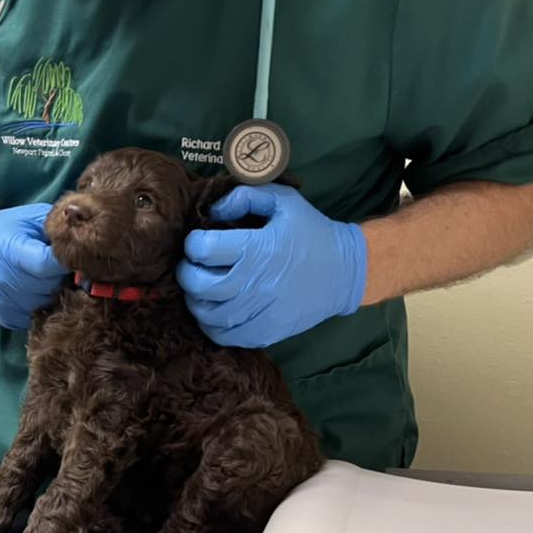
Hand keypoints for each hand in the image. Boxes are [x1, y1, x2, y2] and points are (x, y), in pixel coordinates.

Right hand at [0, 203, 68, 329]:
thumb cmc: (7, 228)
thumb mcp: (32, 218)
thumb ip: (58, 230)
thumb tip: (85, 244)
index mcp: (11, 251)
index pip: (48, 265)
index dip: (65, 261)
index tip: (71, 256)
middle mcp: (4, 279)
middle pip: (50, 286)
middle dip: (60, 276)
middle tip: (56, 265)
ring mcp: (3, 300)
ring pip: (47, 302)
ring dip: (52, 291)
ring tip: (43, 276)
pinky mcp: (5, 315)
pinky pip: (36, 315)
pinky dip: (40, 303)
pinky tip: (33, 288)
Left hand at [178, 184, 367, 348]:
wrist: (345, 272)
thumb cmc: (311, 232)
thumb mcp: (284, 201)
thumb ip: (245, 196)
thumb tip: (212, 211)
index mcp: (258, 249)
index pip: (203, 249)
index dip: (193, 243)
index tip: (198, 241)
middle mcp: (256, 283)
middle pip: (199, 285)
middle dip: (187, 273)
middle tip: (192, 266)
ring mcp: (261, 312)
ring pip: (207, 314)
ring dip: (195, 300)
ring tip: (201, 288)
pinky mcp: (266, 332)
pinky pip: (225, 336)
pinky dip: (211, 324)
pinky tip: (216, 309)